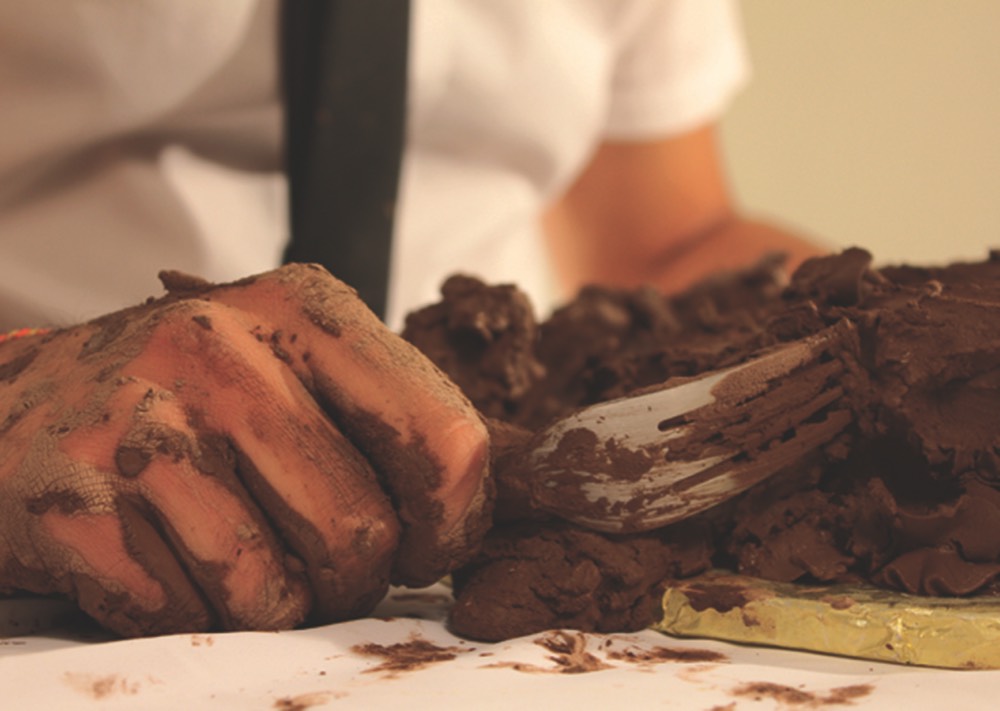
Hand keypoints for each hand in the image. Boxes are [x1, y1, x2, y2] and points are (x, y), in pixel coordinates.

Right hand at [0, 264, 489, 636]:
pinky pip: (184, 613)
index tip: (428, 544)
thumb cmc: (187, 395)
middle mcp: (220, 350)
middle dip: (352, 576)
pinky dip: (189, 612)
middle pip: (361, 531)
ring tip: (237, 557)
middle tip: (319, 562)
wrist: (20, 403)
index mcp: (302, 310)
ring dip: (270, 603)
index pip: (443, 438)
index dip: (452, 520)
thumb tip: (482, 506)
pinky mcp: (72, 504)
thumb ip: (386, 417)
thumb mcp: (293, 363)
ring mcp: (140, 425)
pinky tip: (165, 559)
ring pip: (274, 590)